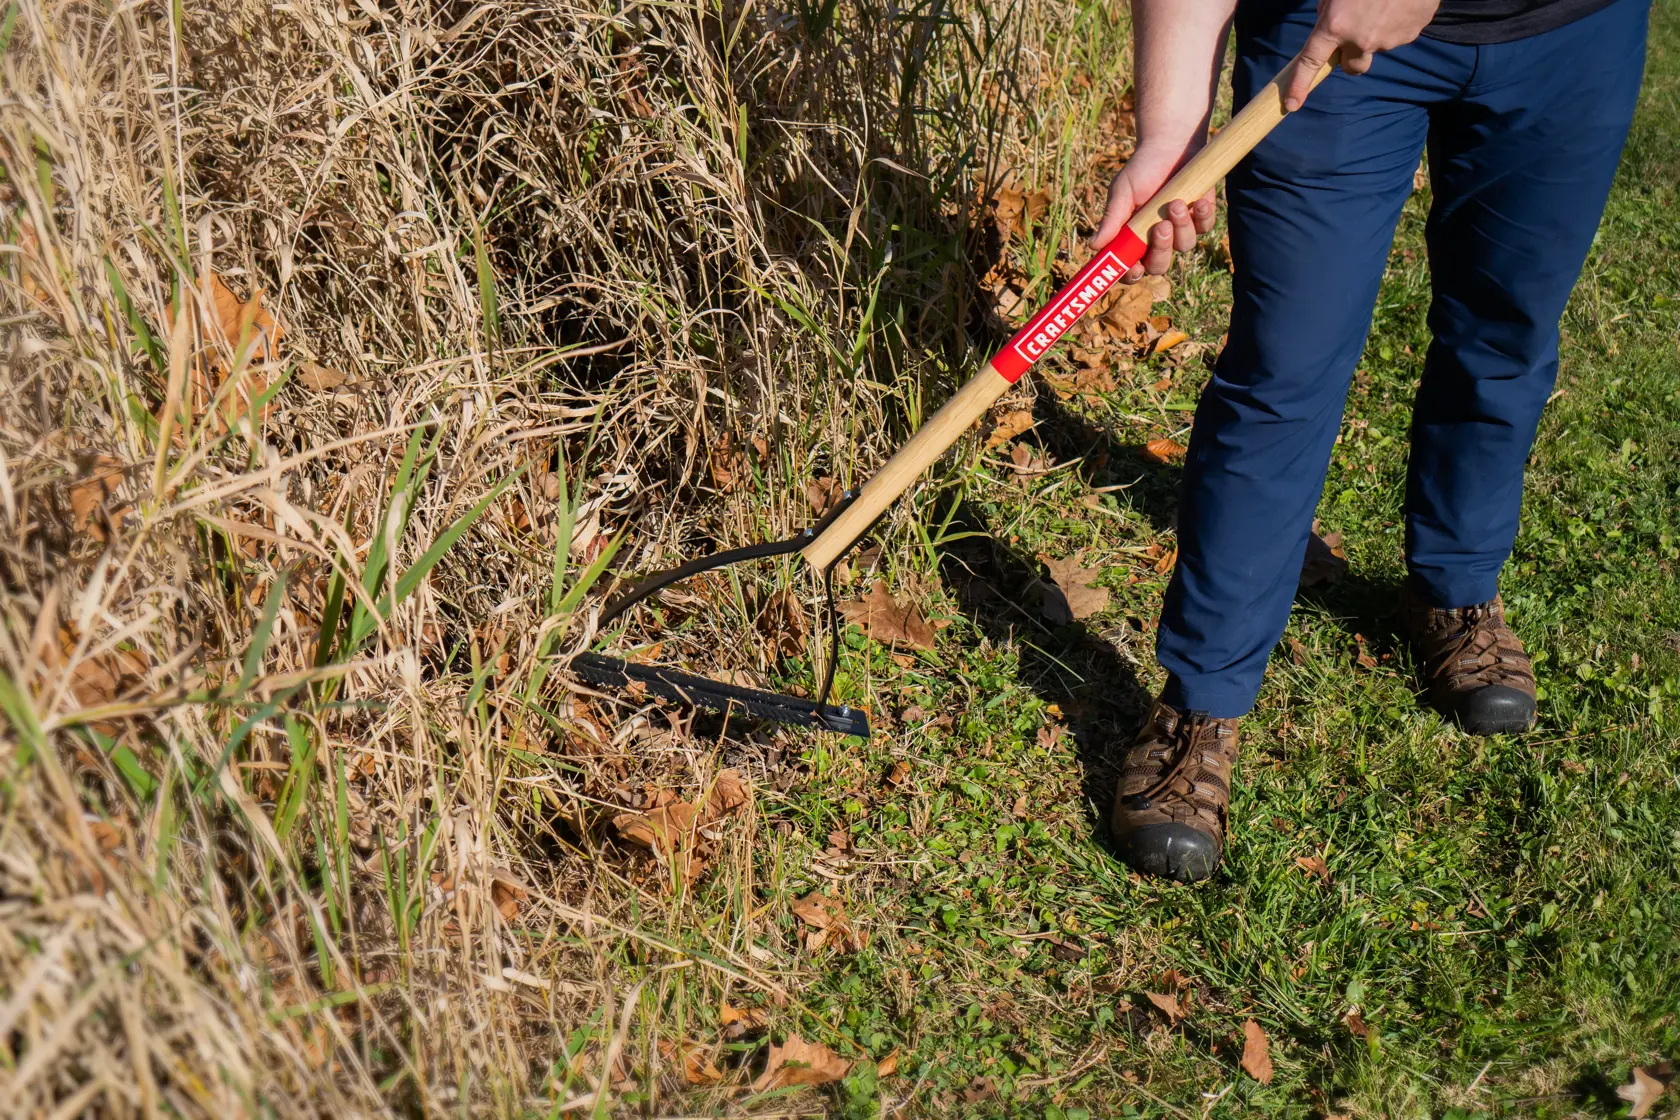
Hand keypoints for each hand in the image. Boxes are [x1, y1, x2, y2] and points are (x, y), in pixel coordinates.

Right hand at [1091, 141, 1217, 279]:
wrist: (1171, 144)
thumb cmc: (1141, 169)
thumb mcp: (1122, 193)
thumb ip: (1111, 220)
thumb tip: (1093, 245)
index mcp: (1133, 239)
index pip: (1130, 268)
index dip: (1131, 274)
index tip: (1134, 267)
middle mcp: (1156, 240)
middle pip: (1159, 265)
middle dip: (1161, 251)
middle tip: (1160, 228)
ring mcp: (1180, 230)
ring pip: (1184, 246)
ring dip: (1181, 227)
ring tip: (1176, 202)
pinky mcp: (1201, 217)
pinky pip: (1204, 227)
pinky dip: (1202, 216)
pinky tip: (1199, 201)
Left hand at [1284, 0, 1440, 109]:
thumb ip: (1327, 8)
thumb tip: (1326, 20)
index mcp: (1336, 25)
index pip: (1311, 62)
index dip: (1300, 85)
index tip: (1293, 104)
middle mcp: (1360, 39)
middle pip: (1351, 67)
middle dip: (1350, 55)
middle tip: (1354, 31)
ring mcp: (1388, 40)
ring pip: (1376, 48)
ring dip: (1375, 33)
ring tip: (1382, 5)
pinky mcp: (1411, 33)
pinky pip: (1398, 35)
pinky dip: (1396, 23)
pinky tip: (1398, 3)